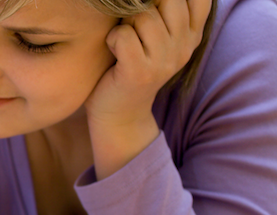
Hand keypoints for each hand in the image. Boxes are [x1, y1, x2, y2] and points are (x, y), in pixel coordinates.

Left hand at [85, 0, 211, 177]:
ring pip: (144, 16)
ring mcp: (164, 61)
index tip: (157, 11)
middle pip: (169, 0)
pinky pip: (124, 35)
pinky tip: (114, 51)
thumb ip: (167, 13)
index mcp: (192, 35)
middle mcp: (184, 47)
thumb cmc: (132, 67)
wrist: (120, 114)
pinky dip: (113, 38)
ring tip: (123, 43)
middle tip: (133, 28)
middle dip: (144, 6)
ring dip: (125, 24)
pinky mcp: (140, 72)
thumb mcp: (159, 38)